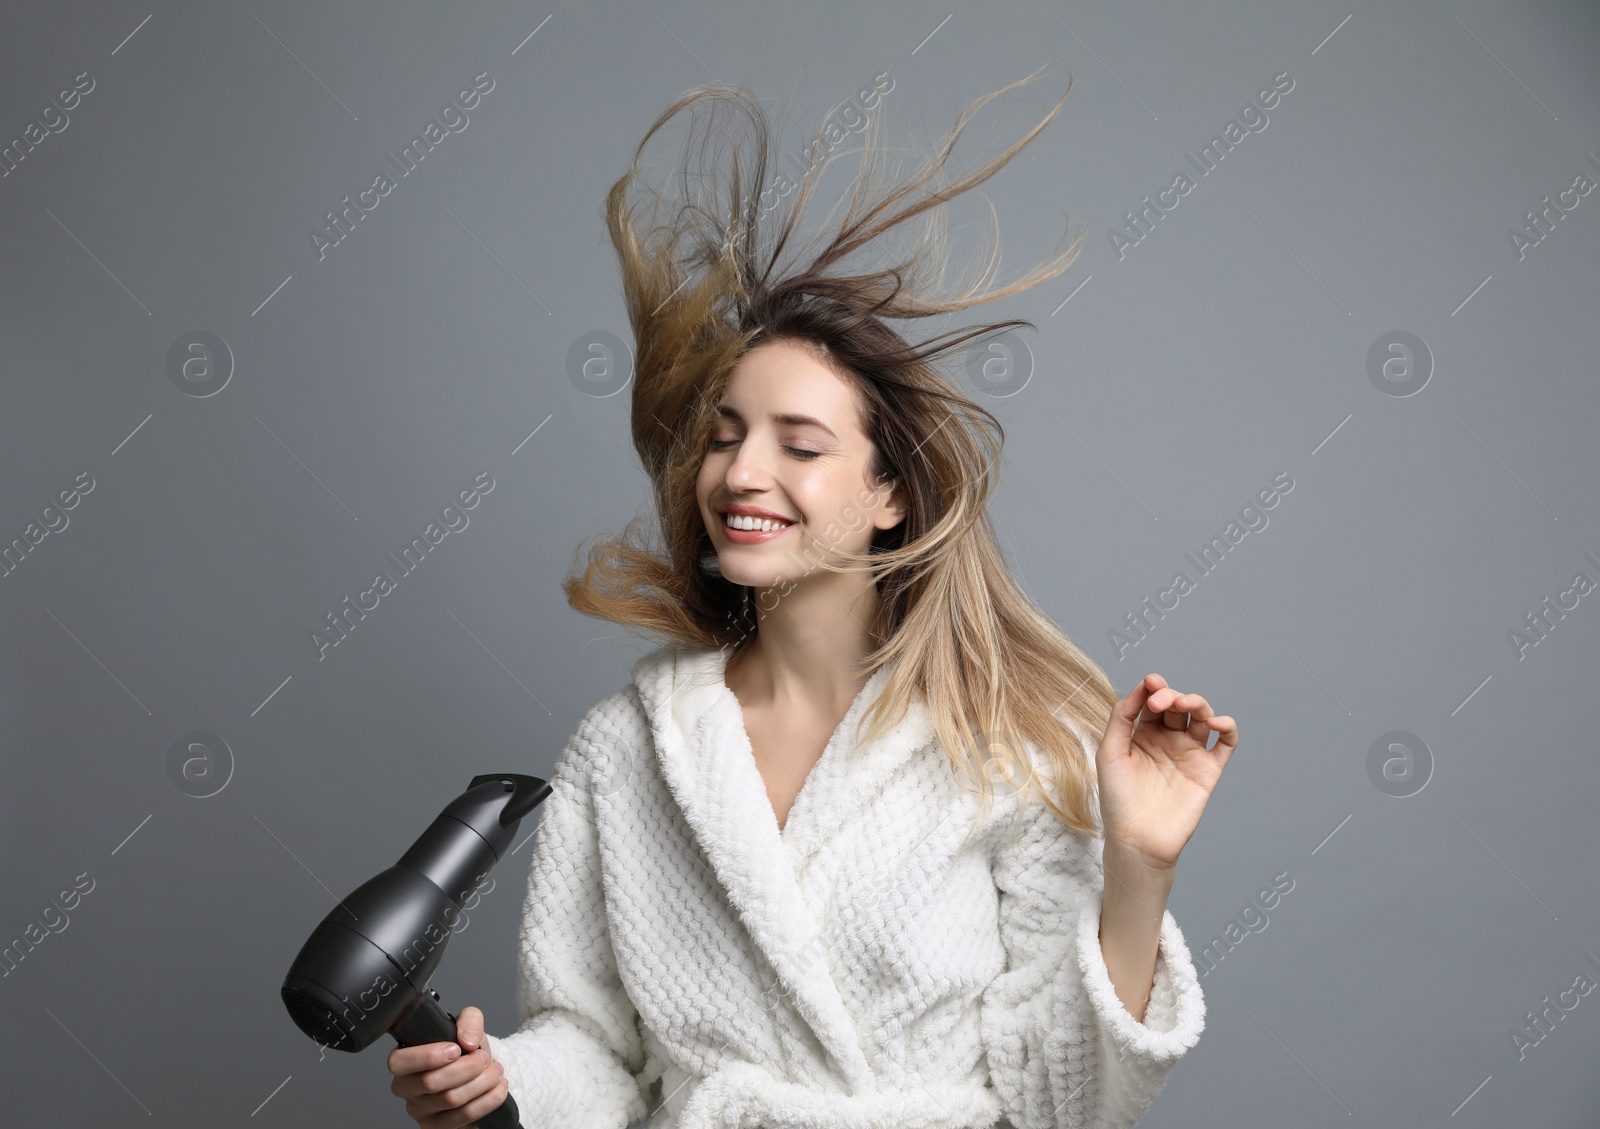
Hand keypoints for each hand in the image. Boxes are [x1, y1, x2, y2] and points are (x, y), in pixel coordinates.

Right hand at [387, 1004, 508, 1128]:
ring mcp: (420, 1111)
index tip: (455, 1050)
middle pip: (431, 1082)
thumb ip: (468, 1021)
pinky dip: (487, 1101)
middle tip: (484, 1058)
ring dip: (481, 1083)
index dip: (427, 1056)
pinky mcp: (437, 1127)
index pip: (399, 1062)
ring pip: (451, 1099)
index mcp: (404, 1061)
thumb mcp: (467, 1025)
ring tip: (496, 1072)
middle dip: (467, 1068)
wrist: (478, 1072)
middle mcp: (406, 1088)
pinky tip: (498, 1089)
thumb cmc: (464, 1050)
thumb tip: (468, 1041)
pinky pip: (463, 1116)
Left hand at [1095, 674, 1236, 868]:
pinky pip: (1226, 743)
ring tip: (1186, 705)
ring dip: (1198, 703)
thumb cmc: (1118, 800)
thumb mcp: (1110, 753)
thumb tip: (1140, 688)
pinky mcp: (1209, 770)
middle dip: (1171, 695)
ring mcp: (1190, 754)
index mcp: (1143, 734)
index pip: (1152, 701)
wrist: (1138, 840)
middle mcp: (1168, 740)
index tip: (1150, 683)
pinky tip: (1217, 723)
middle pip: (1177, 705)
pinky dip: (1227, 727)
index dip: (1153, 687)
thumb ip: (1122, 717)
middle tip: (1160, 702)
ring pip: (1202, 716)